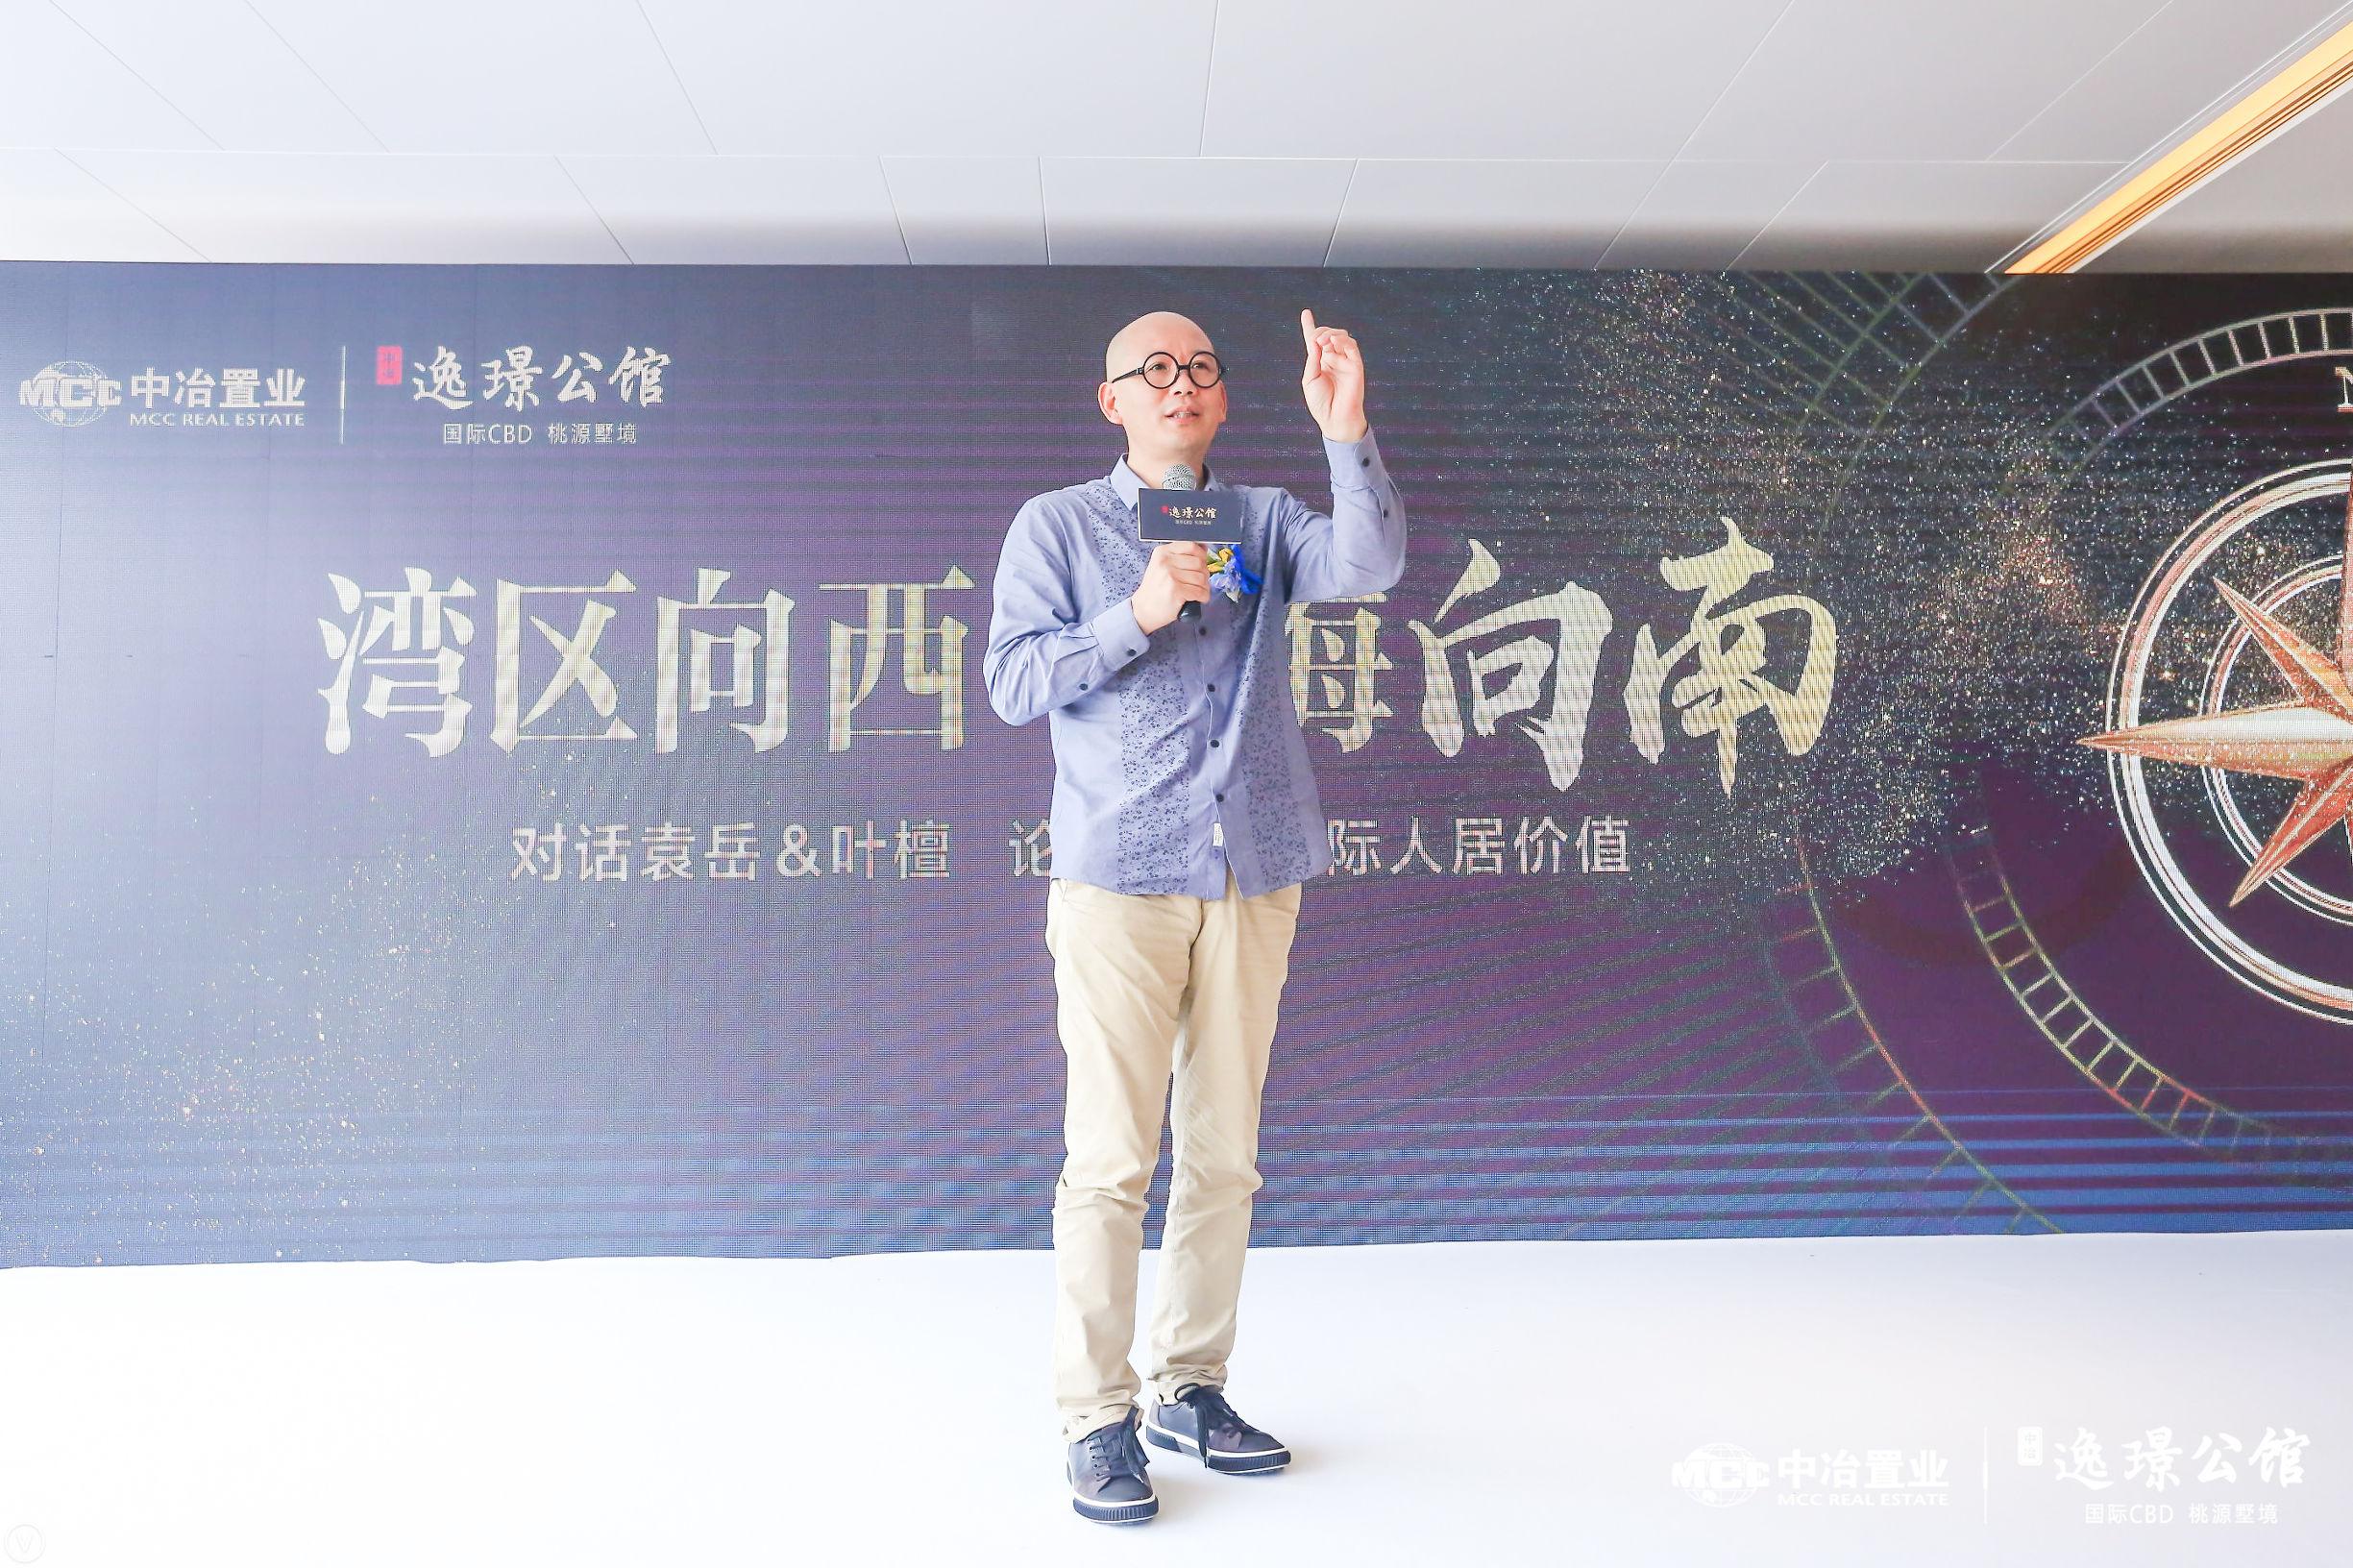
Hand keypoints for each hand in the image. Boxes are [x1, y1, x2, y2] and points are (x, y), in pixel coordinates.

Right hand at [1134, 541, 1210, 633]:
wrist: (1143, 610)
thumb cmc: (1155, 590)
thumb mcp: (1163, 567)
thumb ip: (1182, 557)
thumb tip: (1203, 549)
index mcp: (1162, 552)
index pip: (1191, 546)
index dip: (1201, 556)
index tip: (1202, 564)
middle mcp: (1165, 561)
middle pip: (1199, 562)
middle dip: (1204, 574)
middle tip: (1200, 582)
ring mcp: (1170, 575)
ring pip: (1201, 577)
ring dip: (1204, 587)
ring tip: (1198, 591)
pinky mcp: (1175, 590)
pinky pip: (1199, 591)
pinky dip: (1203, 596)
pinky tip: (1199, 599)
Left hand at [1300, 307, 1366, 442]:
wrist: (1334, 418)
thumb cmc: (1320, 403)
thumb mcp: (1309, 379)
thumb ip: (1312, 359)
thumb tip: (1315, 341)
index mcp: (1320, 362)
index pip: (1315, 341)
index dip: (1310, 326)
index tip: (1305, 313)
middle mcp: (1333, 359)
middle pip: (1328, 335)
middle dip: (1320, 332)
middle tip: (1315, 340)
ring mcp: (1345, 361)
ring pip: (1341, 336)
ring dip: (1330, 334)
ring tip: (1322, 342)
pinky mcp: (1356, 365)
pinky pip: (1351, 347)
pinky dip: (1342, 341)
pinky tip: (1333, 343)